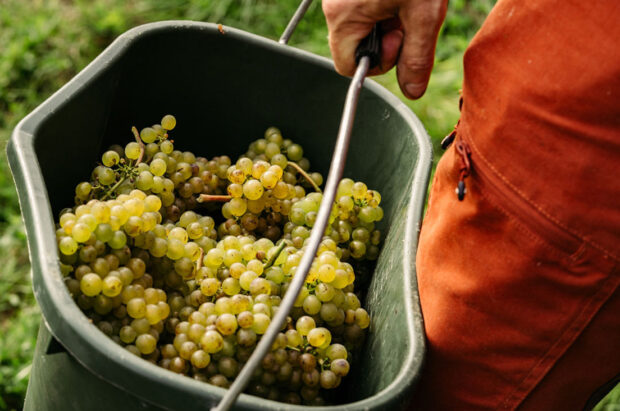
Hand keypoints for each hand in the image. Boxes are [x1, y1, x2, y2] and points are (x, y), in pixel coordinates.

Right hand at [322, 0, 447, 98]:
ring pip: (361, 25)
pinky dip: (384, 5)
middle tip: (407, 17)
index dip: (379, 63)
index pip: (348, 67)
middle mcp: (333, 4)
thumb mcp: (425, 14)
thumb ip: (417, 57)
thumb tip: (412, 92)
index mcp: (343, 17)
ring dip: (387, 21)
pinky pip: (362, 7)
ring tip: (407, 1)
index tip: (400, 40)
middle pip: (355, 45)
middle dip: (385, 40)